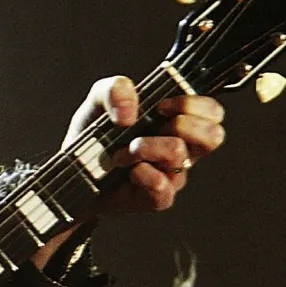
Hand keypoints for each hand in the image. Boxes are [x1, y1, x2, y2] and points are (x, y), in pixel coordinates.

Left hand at [31, 76, 225, 270]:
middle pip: (213, 135)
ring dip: (145, 147)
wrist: (72, 171)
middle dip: (180, 123)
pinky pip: (162, 186)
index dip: (194, 104)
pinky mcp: (158, 198)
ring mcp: (172, 174)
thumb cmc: (94, 136)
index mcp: (177, 121)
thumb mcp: (98, 101)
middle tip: (151, 125)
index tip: (162, 105)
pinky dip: (141, 174)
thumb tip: (130, 112)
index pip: (212, 112)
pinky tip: (128, 171)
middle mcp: (182, 148)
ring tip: (123, 151)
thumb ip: (115, 88)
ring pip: (178, 154)